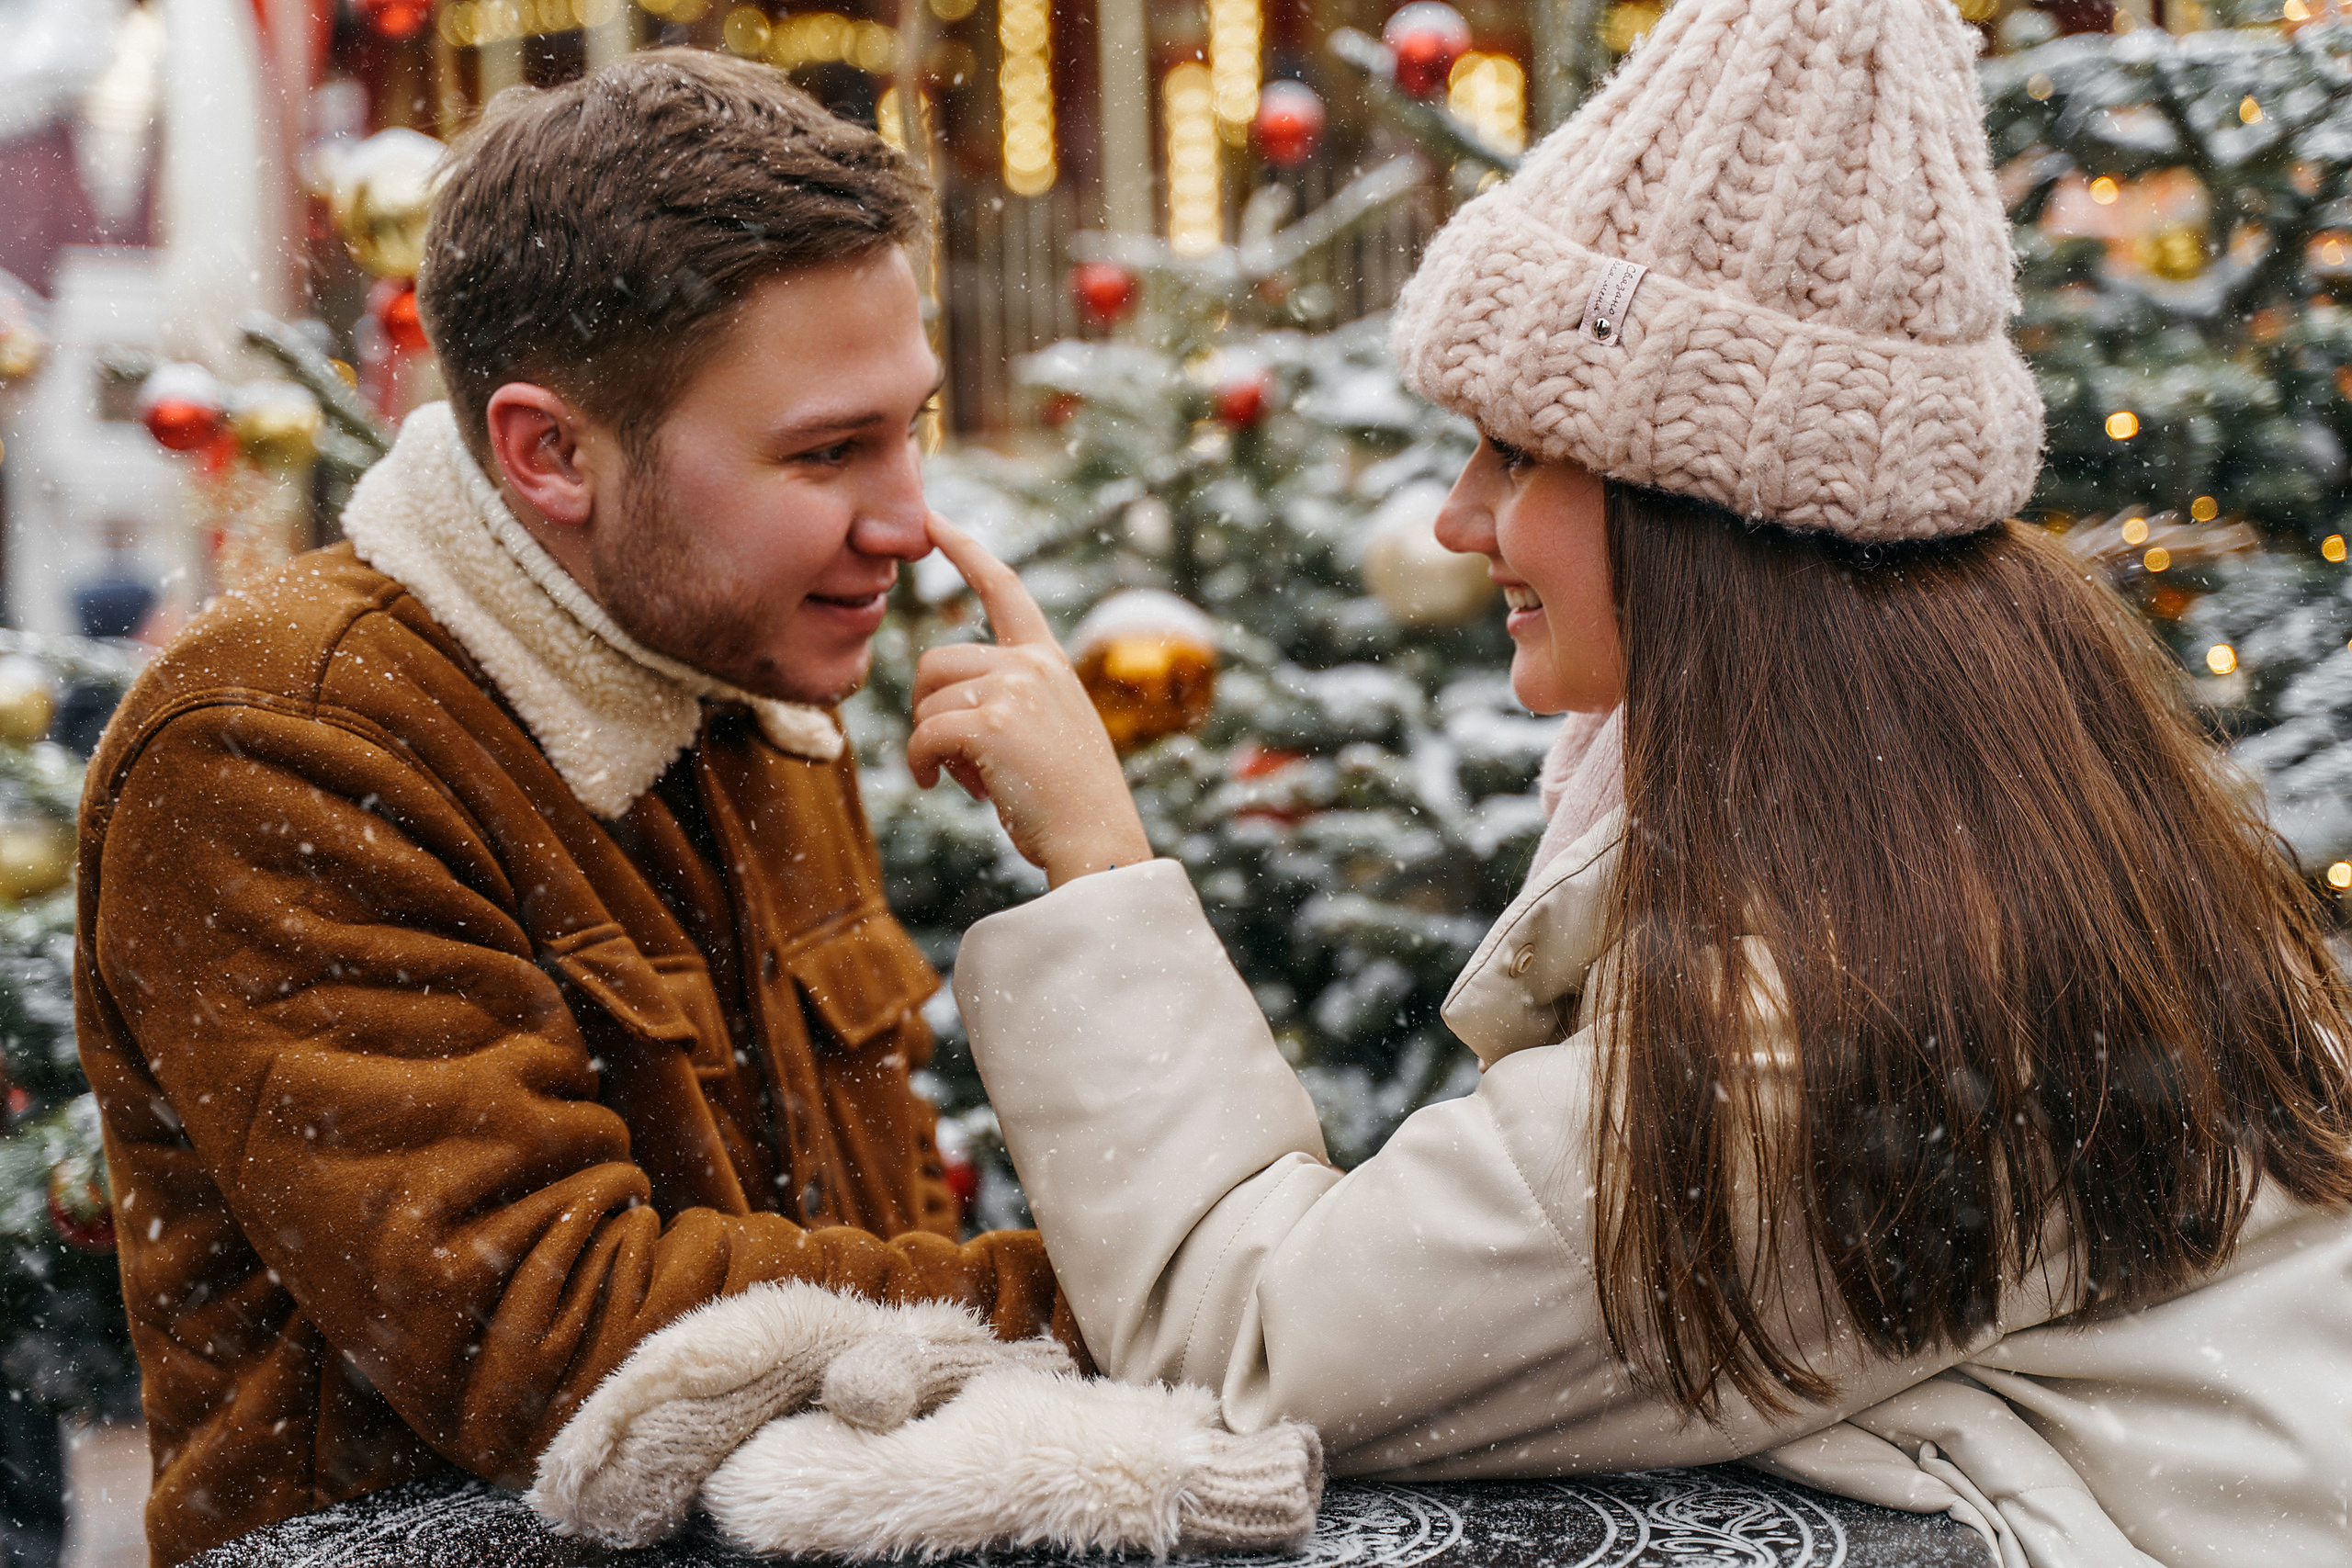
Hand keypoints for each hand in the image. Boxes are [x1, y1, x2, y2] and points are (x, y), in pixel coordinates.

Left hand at [907, 516, 1151, 887]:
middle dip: (927, 712)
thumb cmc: (1066, 800)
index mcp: (1048, 660)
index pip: (1003, 587)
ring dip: (930, 745)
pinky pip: (923, 734)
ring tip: (969, 778)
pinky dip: (919, 764)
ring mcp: (1015, 690)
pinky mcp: (992, 724)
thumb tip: (933, 707)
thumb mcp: (1046, 731)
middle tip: (957, 757)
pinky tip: (938, 786)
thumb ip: (1005, 701)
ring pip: (926, 702)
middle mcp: (1033, 664)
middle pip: (934, 663)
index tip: (931, 520)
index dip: (964, 549)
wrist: (1098, 840)